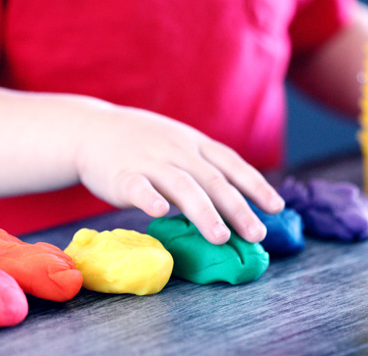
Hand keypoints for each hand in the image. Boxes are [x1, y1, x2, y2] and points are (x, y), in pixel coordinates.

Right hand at [74, 105, 284, 244]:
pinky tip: (161, 212)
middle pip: (213, 180)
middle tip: (257, 234)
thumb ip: (202, 166)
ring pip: (182, 186)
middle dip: (238, 208)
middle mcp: (176, 150)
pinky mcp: (121, 175)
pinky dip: (150, 199)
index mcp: (193, 144)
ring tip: (220, 237)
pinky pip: (138, 187)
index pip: (231, 163)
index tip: (276, 207)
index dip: (255, 185)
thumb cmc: (141, 143)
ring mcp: (149, 161)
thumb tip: (237, 200)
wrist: (90, 129)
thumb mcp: (177, 143)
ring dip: (204, 212)